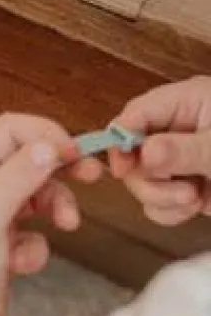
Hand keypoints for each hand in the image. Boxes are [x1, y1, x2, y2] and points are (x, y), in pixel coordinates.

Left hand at [0, 115, 100, 315]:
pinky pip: (34, 231)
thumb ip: (16, 179)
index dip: (45, 134)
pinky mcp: (1, 245)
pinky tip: (22, 263)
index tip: (74, 153)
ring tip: (65, 225)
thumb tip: (47, 146)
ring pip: (36, 193)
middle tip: (92, 176)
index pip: (8, 130)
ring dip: (56, 205)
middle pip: (27, 157)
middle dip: (60, 167)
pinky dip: (37, 244)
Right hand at [109, 77, 210, 225]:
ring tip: (194, 197)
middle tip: (179, 188)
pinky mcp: (186, 187)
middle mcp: (177, 131)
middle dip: (149, 180)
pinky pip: (157, 203)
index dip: (121, 141)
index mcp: (186, 103)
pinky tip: (195, 207)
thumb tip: (144, 152)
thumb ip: (183, 149)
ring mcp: (180, 161)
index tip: (123, 168)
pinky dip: (171, 212)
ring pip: (140, 182)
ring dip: (161, 198)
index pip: (135, 116)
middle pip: (131, 154)